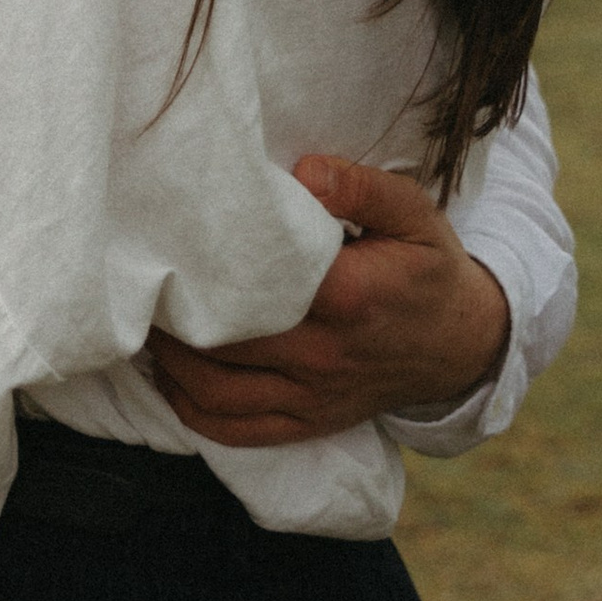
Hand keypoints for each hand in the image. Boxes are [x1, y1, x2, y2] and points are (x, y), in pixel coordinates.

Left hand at [146, 161, 513, 447]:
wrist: (462, 346)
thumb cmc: (427, 269)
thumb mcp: (413, 212)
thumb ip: (361, 187)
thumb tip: (304, 171)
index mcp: (348, 296)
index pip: (257, 282)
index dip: (205, 263)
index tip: (169, 235)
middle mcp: (325, 353)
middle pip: (222, 340)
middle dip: (172, 311)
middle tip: (140, 274)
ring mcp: (313, 395)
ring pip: (215, 390)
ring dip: (170, 359)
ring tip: (147, 319)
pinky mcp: (307, 422)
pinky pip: (234, 429)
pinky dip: (190, 407)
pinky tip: (171, 375)